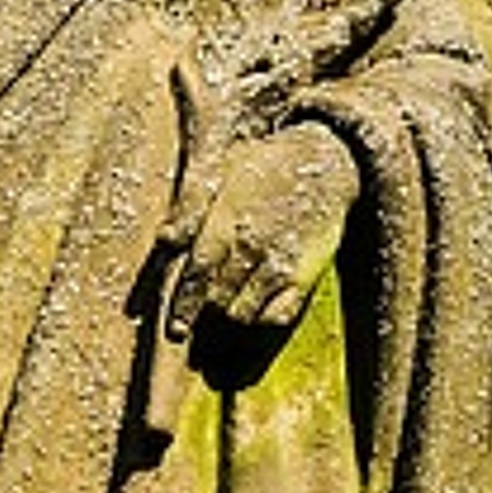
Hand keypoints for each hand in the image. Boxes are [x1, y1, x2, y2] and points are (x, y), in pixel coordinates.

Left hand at [169, 124, 357, 336]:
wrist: (327, 163)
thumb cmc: (268, 166)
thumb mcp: (224, 173)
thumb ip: (191, 207)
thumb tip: (164, 238)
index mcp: (227, 222)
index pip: (198, 273)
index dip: (184, 305)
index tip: (175, 329)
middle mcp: (252, 247)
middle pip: (217, 300)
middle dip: (203, 312)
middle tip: (193, 319)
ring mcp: (280, 264)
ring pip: (243, 313)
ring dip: (230, 314)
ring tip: (225, 306)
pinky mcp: (305, 277)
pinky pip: (278, 317)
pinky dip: (262, 319)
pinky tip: (255, 308)